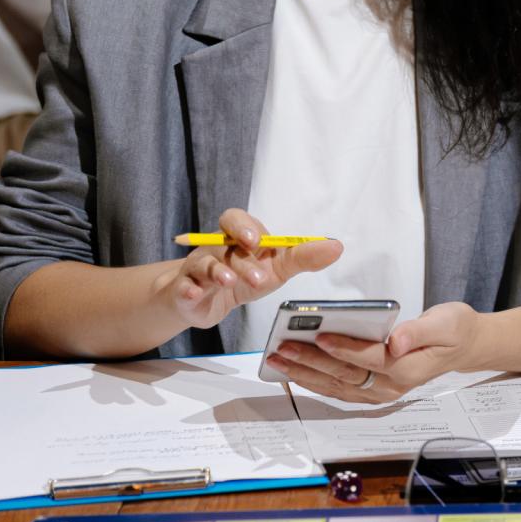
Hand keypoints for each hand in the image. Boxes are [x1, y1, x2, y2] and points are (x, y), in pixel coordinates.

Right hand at [160, 208, 340, 331]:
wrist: (208, 301)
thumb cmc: (245, 276)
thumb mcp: (277, 268)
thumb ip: (304, 257)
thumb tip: (337, 246)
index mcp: (238, 238)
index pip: (235, 219)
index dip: (243, 227)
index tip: (256, 241)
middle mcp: (216, 248)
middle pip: (223, 244)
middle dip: (240, 259)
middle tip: (258, 277)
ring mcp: (198, 269)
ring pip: (203, 265)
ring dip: (216, 273)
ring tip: (227, 282)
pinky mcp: (185, 291)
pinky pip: (183, 287)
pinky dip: (188, 289)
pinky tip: (194, 293)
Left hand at [267, 301, 487, 404]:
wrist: (463, 347)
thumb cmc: (454, 330)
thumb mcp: (446, 323)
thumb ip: (420, 332)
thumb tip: (395, 341)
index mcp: (410, 368)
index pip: (371, 358)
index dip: (345, 348)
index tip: (320, 335)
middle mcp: (392, 386)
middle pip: (346, 375)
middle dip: (311, 361)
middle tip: (283, 347)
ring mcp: (381, 392)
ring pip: (337, 385)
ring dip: (305, 373)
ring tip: (277, 358)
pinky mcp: (372, 390)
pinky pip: (338, 388)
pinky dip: (314, 380)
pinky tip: (293, 369)